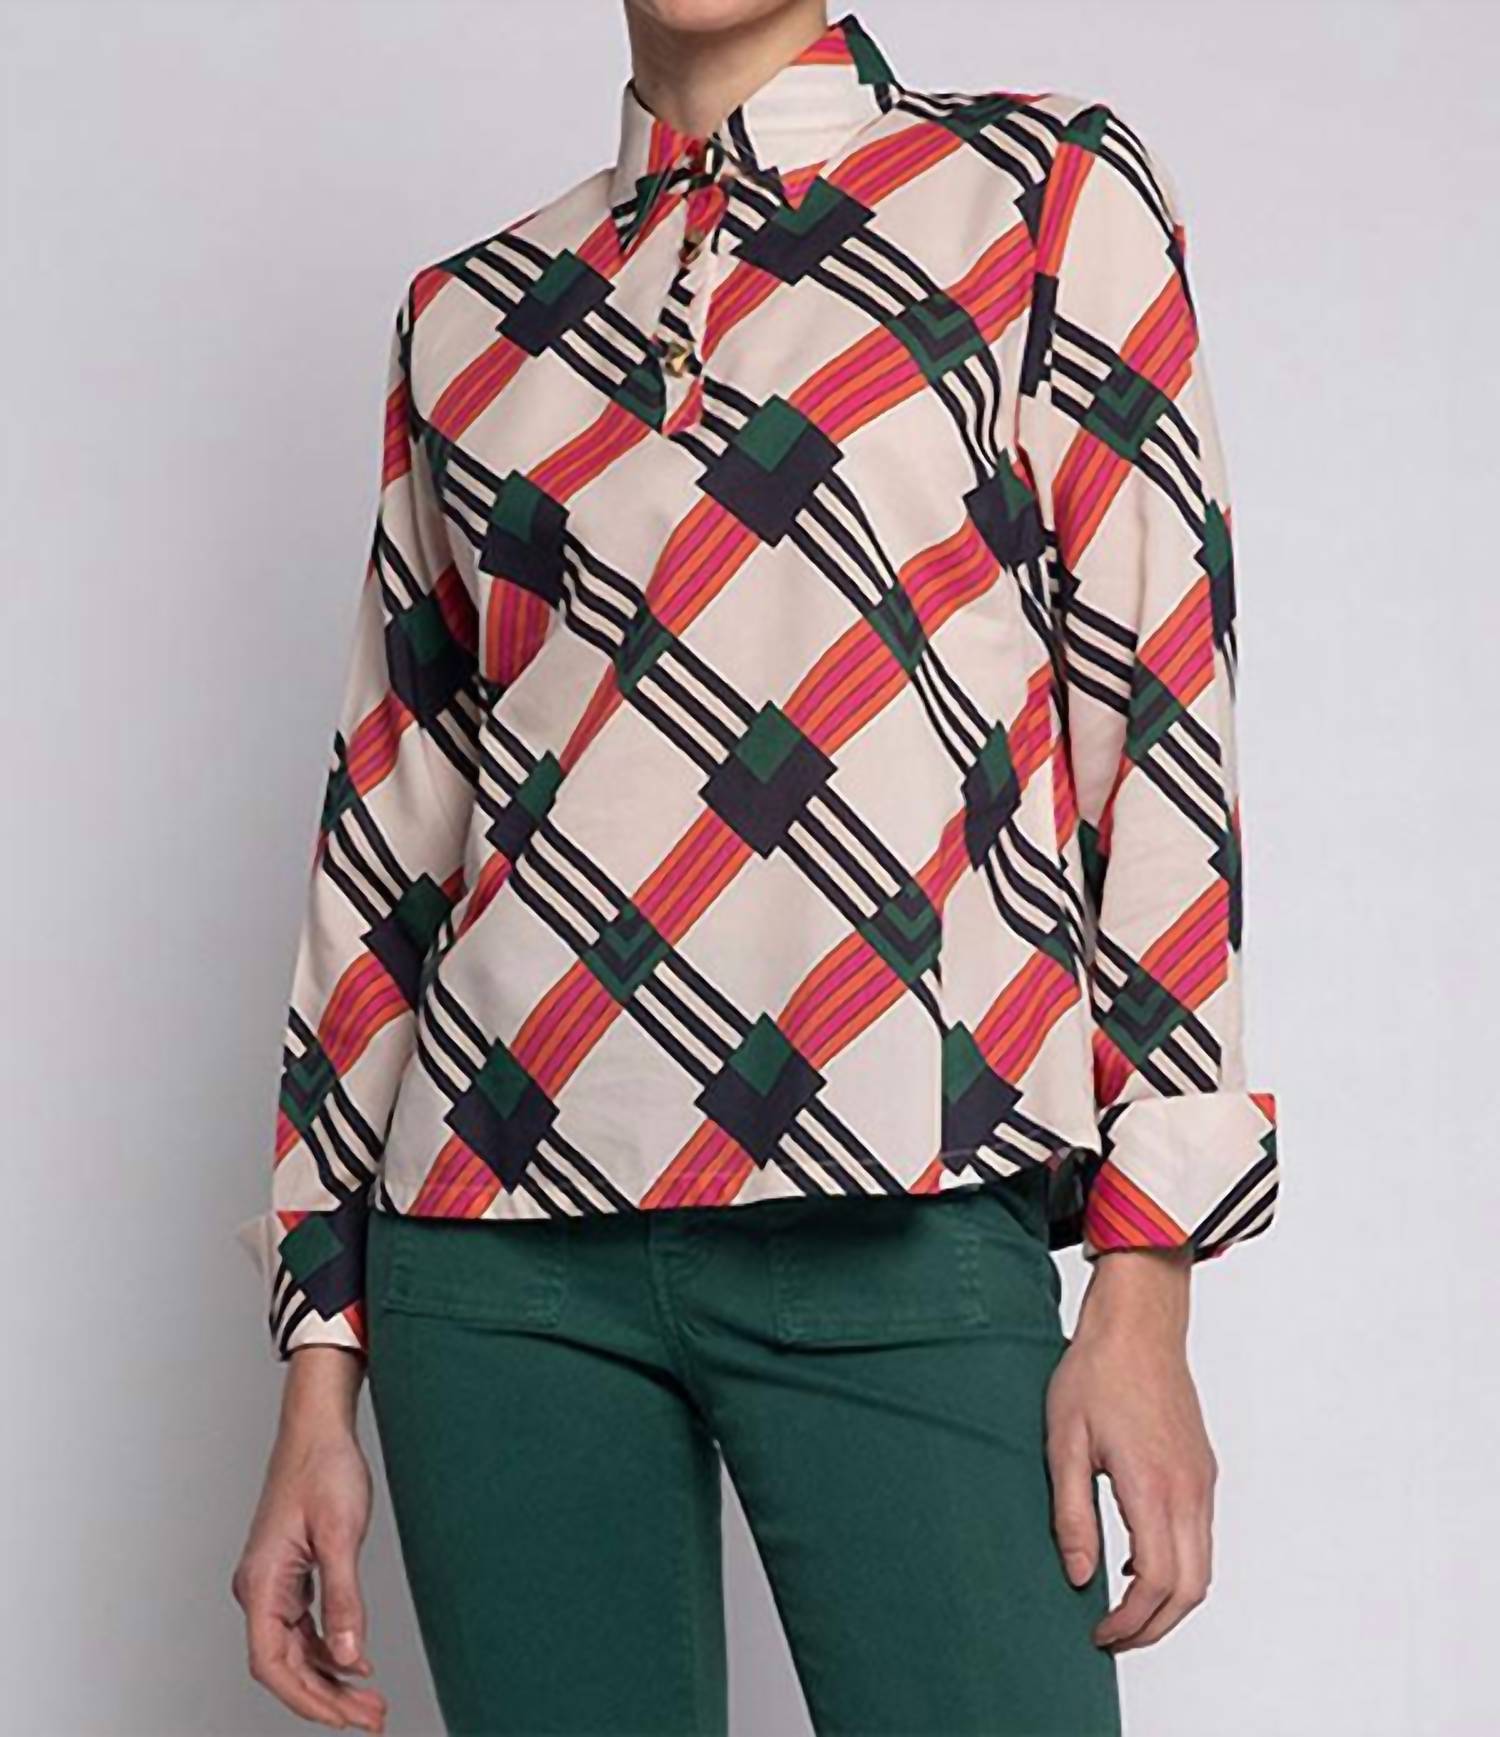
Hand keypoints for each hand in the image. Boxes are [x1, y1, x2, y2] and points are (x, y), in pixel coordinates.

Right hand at [233, 1347, 386, 1731]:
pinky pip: (303, 1628)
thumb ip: (345, 1600)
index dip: (308, 1700)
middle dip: (327, 1698)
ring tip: (370, 1703)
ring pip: (295, 1650)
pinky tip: (356, 1663)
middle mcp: (259, 1589)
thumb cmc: (325, 1468)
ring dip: (330, 1679)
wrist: (318, 1426)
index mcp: (261, 1583)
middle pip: (285, 1666)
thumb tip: (350, 1659)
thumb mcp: (341, 1534)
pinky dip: (328, 1651)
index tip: (347, 1719)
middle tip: (373, 1718)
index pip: (273, 1665)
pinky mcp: (288, 1575)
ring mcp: (272, 1584)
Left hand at [1045, 1247, 1216, 1651]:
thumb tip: (1080, 1577)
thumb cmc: (1095, 1374)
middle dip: (1153, 1627)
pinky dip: (1177, 1568)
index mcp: (1152, 1486)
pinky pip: (1201, 1539)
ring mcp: (1202, 1481)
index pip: (1154, 1582)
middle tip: (1111, 1637)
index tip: (1097, 1633)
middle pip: (1189, 1590)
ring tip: (1121, 1610)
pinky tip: (1134, 1562)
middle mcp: (1189, 1490)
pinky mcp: (1203, 1471)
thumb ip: (1071, 1515)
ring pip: (1202, 1569)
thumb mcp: (1064, 1442)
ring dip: (1168, 1602)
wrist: (1138, 1325)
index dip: (1129, 1622)